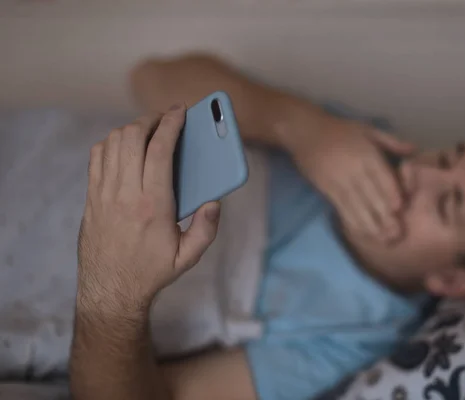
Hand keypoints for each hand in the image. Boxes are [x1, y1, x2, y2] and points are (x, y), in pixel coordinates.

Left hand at [77, 105, 220, 311]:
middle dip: (151, 119)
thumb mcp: (188, 257)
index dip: (171, 124)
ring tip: (148, 131)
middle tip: (165, 118)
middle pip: (132, 137)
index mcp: (153, 206)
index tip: (180, 110)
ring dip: (131, 129)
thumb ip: (206, 229)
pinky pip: (97, 156)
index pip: (160, 150)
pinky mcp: (91, 197)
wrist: (110, 289)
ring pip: (113, 143)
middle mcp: (125, 195)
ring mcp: (103, 194)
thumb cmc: (152, 271)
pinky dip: (112, 142)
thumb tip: (214, 201)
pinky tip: (126, 148)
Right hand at [291, 117, 414, 240]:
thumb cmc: (340, 130)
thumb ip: (391, 141)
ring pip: (358, 207)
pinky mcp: (328, 191)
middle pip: (372, 197)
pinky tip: (362, 233)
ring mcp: (340, 182)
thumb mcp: (368, 129)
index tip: (399, 210)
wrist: (306, 132)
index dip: (391, 194)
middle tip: (396, 235)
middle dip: (384, 217)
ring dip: (370, 225)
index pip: (382, 178)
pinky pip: (342, 209)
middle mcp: (355, 170)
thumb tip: (415, 149)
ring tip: (382, 240)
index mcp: (367, 155)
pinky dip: (352, 222)